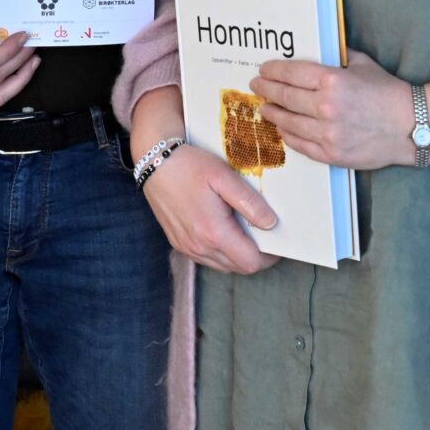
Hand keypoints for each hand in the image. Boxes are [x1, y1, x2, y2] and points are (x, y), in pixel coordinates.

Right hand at [141, 143, 278, 273]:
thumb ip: (248, 202)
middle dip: (255, 256)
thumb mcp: (223, 176)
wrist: (153, 161)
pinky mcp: (178, 243)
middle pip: (238, 268)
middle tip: (263, 234)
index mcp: (213, 232)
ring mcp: (186, 247)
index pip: (250, 262)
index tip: (276, 241)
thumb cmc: (189, 165)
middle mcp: (198, 246)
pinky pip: (207, 259)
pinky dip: (221, 251)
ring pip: (223, 266)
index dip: (268, 256)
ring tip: (244, 230)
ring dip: (238, 255)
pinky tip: (223, 230)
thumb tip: (271, 223)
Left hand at [252, 56, 417, 169]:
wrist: (412, 127)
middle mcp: (326, 107)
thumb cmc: (388, 92)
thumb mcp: (361, 64)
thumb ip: (336, 57)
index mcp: (332, 81)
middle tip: (256, 86)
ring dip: (272, 114)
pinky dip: (288, 135)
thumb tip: (315, 49)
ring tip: (265, 108)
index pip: (291, 74)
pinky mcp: (332, 155)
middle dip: (266, 90)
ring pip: (288, 123)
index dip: (272, 71)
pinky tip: (283, 129)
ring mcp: (327, 134)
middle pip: (284, 97)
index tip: (263, 70)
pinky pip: (300, 145)